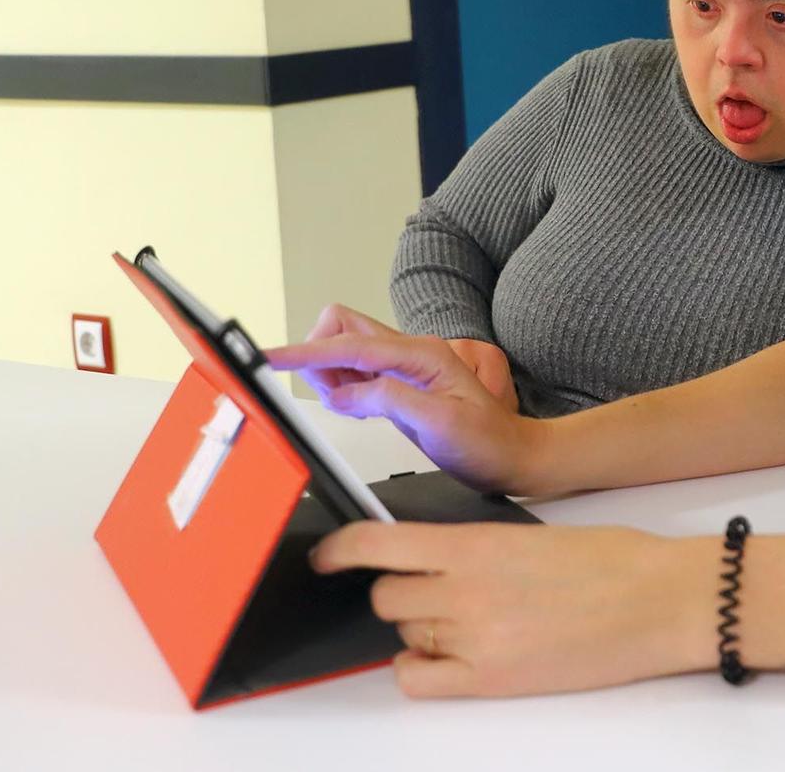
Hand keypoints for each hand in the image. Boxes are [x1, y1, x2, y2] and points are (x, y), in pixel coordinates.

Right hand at [268, 304, 542, 492]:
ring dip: (330, 375)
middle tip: (328, 393)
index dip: (307, 352)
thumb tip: (342, 394)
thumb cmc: (488, 440)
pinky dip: (343, 389)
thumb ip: (388, 401)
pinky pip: (355, 375)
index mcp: (420, 355)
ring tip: (351, 405)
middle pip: (342, 328)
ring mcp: (402, 368)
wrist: (512, 456)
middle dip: (319, 356)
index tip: (273, 358)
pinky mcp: (397, 386)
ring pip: (344, 351)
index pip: (350, 345)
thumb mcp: (438, 423)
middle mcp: (410, 353)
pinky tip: (358, 407)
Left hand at [311, 520, 716, 696]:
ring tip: (464, 620)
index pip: (380, 544)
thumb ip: (477, 544)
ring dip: (420, 627)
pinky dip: (420, 669)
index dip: (341, 550)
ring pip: (404, 635)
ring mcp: (476, 638)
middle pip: (387, 597)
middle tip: (430, 590)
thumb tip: (437, 555)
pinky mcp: (493, 679)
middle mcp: (466, 590)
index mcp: (478, 543)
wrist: (663, 600)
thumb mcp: (533, 533)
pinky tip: (445, 657)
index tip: (326, 556)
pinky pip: (419, 680)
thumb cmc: (615, 561)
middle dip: (400, 592)